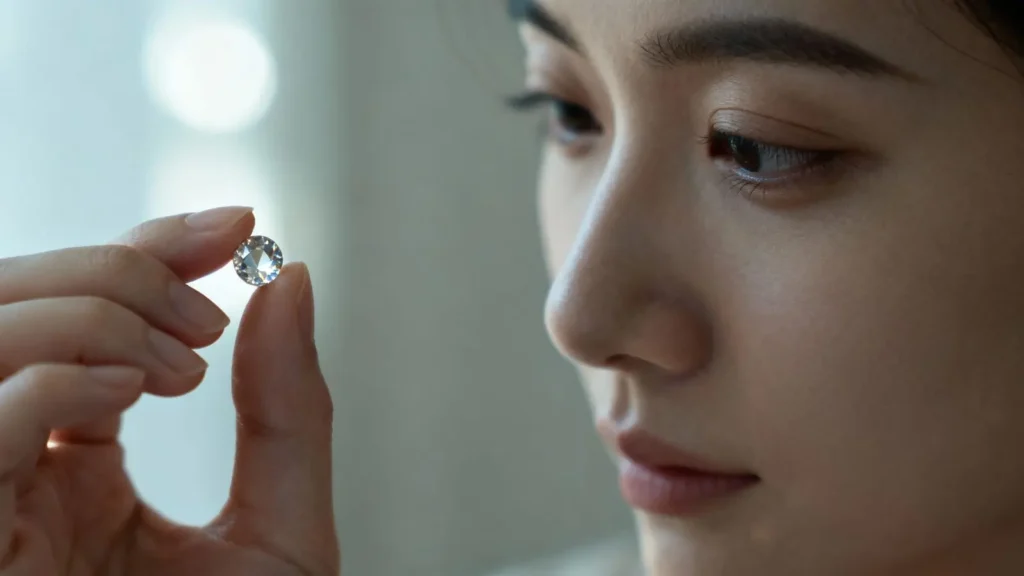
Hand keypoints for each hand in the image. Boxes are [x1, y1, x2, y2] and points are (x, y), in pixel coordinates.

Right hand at [0, 207, 338, 574]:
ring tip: (183, 367)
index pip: (80, 317)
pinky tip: (128, 388)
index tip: (239, 230)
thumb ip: (289, 413)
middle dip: (118, 273)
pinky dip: (50, 379)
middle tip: (209, 317)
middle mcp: (24, 470)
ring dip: (89, 316)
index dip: (151, 252)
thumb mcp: (283, 525)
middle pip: (18, 303)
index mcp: (80, 468)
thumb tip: (290, 280)